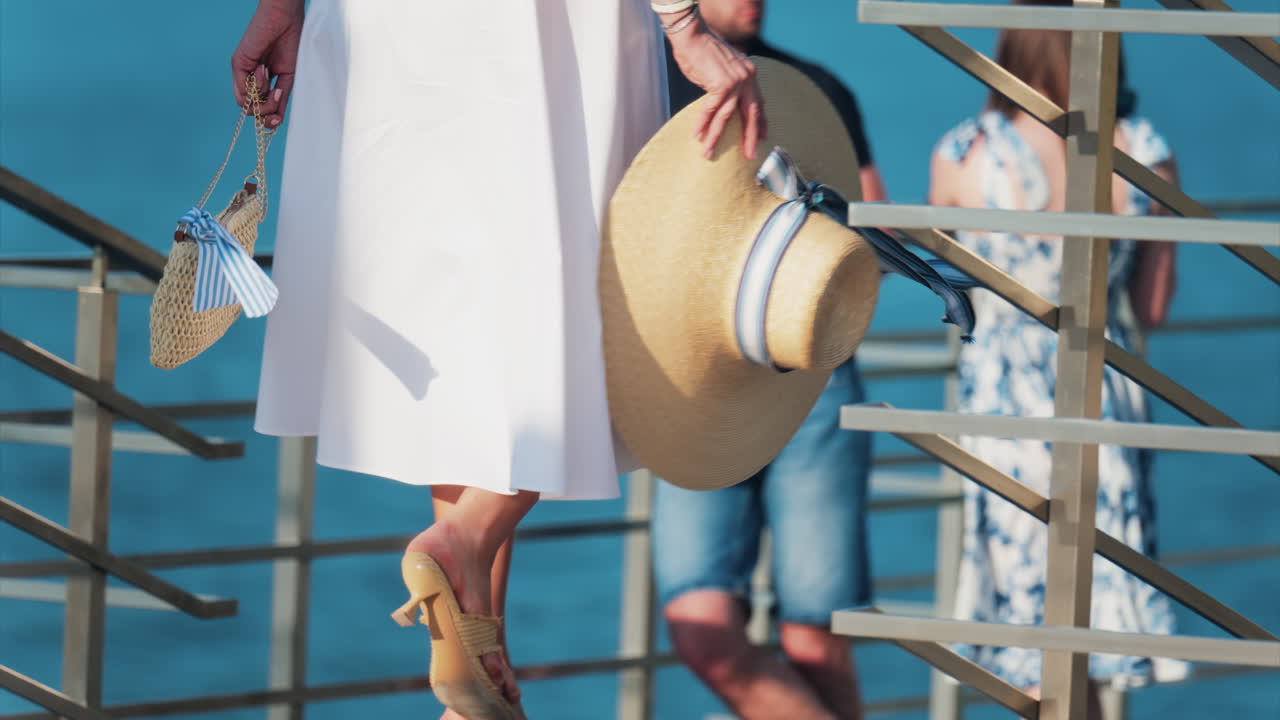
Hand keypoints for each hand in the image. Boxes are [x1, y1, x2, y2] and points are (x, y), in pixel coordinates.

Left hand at [231, 1, 304, 127]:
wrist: (286, 21)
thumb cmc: (292, 45)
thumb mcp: (289, 79)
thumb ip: (279, 99)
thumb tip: (273, 120)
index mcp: (265, 81)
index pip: (262, 108)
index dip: (268, 119)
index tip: (277, 121)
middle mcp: (251, 78)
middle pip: (252, 109)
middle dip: (267, 110)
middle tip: (277, 94)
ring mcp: (243, 72)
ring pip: (246, 104)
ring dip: (262, 98)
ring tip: (272, 79)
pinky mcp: (238, 64)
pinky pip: (242, 90)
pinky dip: (256, 86)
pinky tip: (264, 70)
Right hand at [666, 17, 765, 159]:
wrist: (693, 35)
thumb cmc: (702, 50)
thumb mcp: (723, 68)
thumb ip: (728, 83)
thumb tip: (723, 99)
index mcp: (749, 73)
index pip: (758, 101)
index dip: (761, 120)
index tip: (763, 135)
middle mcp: (747, 78)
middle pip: (751, 113)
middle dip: (750, 135)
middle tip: (751, 154)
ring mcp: (735, 81)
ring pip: (726, 116)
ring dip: (716, 136)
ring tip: (708, 152)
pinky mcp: (721, 84)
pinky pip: (711, 110)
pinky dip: (703, 123)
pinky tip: (697, 135)